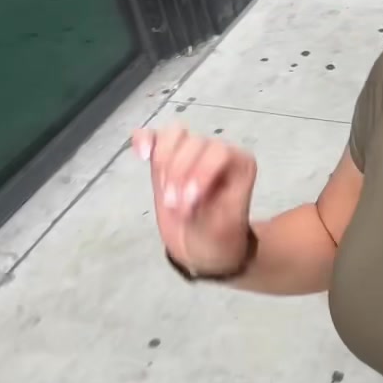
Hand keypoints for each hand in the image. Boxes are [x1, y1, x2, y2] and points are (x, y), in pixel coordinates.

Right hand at [133, 127, 256, 275]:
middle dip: (178, 174)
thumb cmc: (218, 240)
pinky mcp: (167, 157)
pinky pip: (154, 137)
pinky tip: (142, 155)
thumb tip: (188, 193)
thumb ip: (212, 210)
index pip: (220, 152)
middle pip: (195, 142)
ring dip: (162, 163)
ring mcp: (191, 151)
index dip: (200, 173)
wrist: (202, 247)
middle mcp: (218, 151)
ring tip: (164, 193)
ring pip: (174, 135)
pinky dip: (144, 140)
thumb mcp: (223, 233)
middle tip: (174, 207)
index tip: (189, 204)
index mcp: (240, 164)